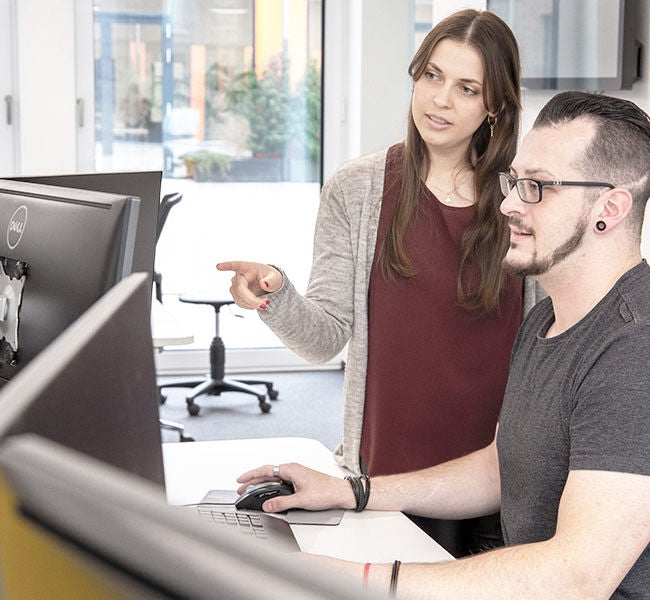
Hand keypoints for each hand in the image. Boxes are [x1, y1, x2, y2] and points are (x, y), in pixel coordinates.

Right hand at [216, 261, 282, 309]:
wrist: (269, 285)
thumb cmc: (271, 277)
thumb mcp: (276, 278)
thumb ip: (271, 280)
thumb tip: (264, 284)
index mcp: (248, 267)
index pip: (236, 265)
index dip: (227, 266)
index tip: (219, 266)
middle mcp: (239, 275)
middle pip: (240, 289)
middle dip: (252, 299)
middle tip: (264, 305)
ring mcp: (235, 285)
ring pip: (239, 298)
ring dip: (252, 304)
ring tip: (265, 303)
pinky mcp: (235, 294)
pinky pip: (240, 303)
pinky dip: (250, 306)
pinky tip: (257, 304)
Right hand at [236, 463, 355, 512]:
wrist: (341, 493)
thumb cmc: (326, 492)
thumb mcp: (301, 500)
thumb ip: (282, 503)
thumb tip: (267, 505)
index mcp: (291, 469)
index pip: (265, 470)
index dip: (251, 475)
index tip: (240, 480)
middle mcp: (293, 470)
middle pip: (267, 473)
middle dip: (253, 480)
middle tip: (241, 488)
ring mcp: (296, 475)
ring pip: (274, 478)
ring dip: (262, 484)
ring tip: (251, 491)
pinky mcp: (300, 481)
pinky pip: (281, 482)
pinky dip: (271, 486)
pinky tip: (269, 493)